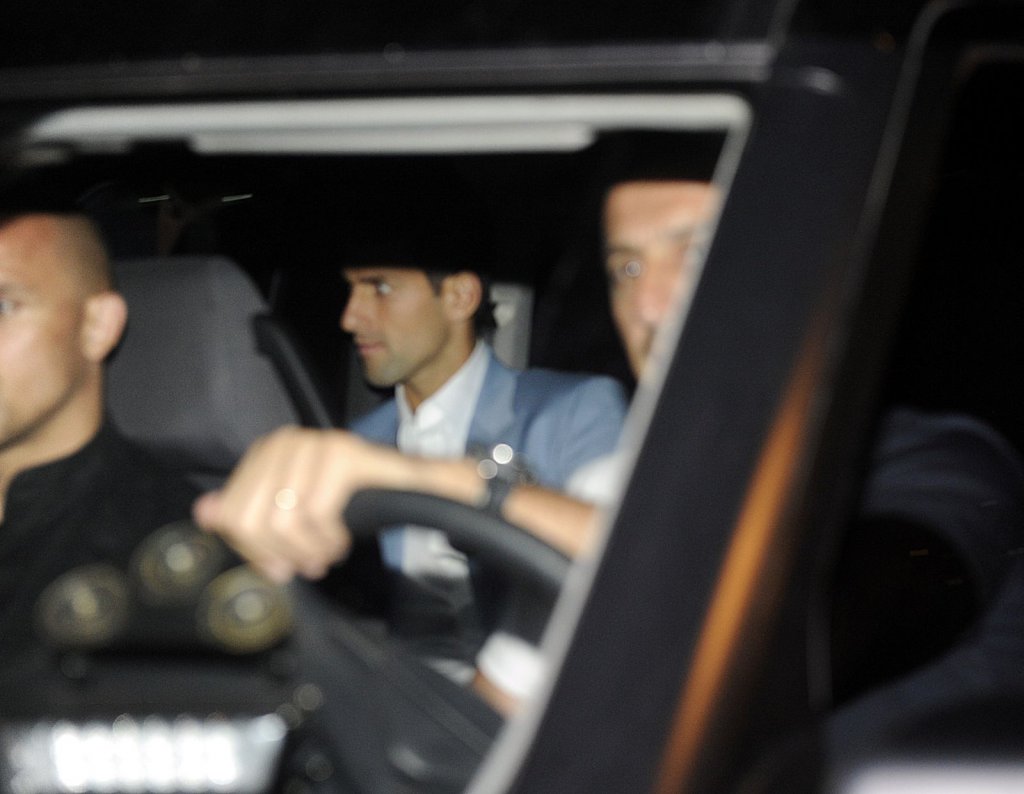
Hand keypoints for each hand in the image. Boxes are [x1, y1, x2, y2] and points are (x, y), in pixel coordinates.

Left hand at [192, 427, 391, 582]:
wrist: (411, 486)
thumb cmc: (351, 503)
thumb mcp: (292, 514)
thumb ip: (248, 514)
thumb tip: (204, 513)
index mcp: (265, 453)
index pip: (231, 515)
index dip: (255, 551)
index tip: (281, 565)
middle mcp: (283, 442)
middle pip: (250, 520)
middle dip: (280, 555)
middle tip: (308, 565)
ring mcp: (312, 444)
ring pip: (281, 523)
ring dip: (308, 551)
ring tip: (327, 555)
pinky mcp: (341, 454)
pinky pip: (316, 514)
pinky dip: (330, 540)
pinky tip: (342, 540)